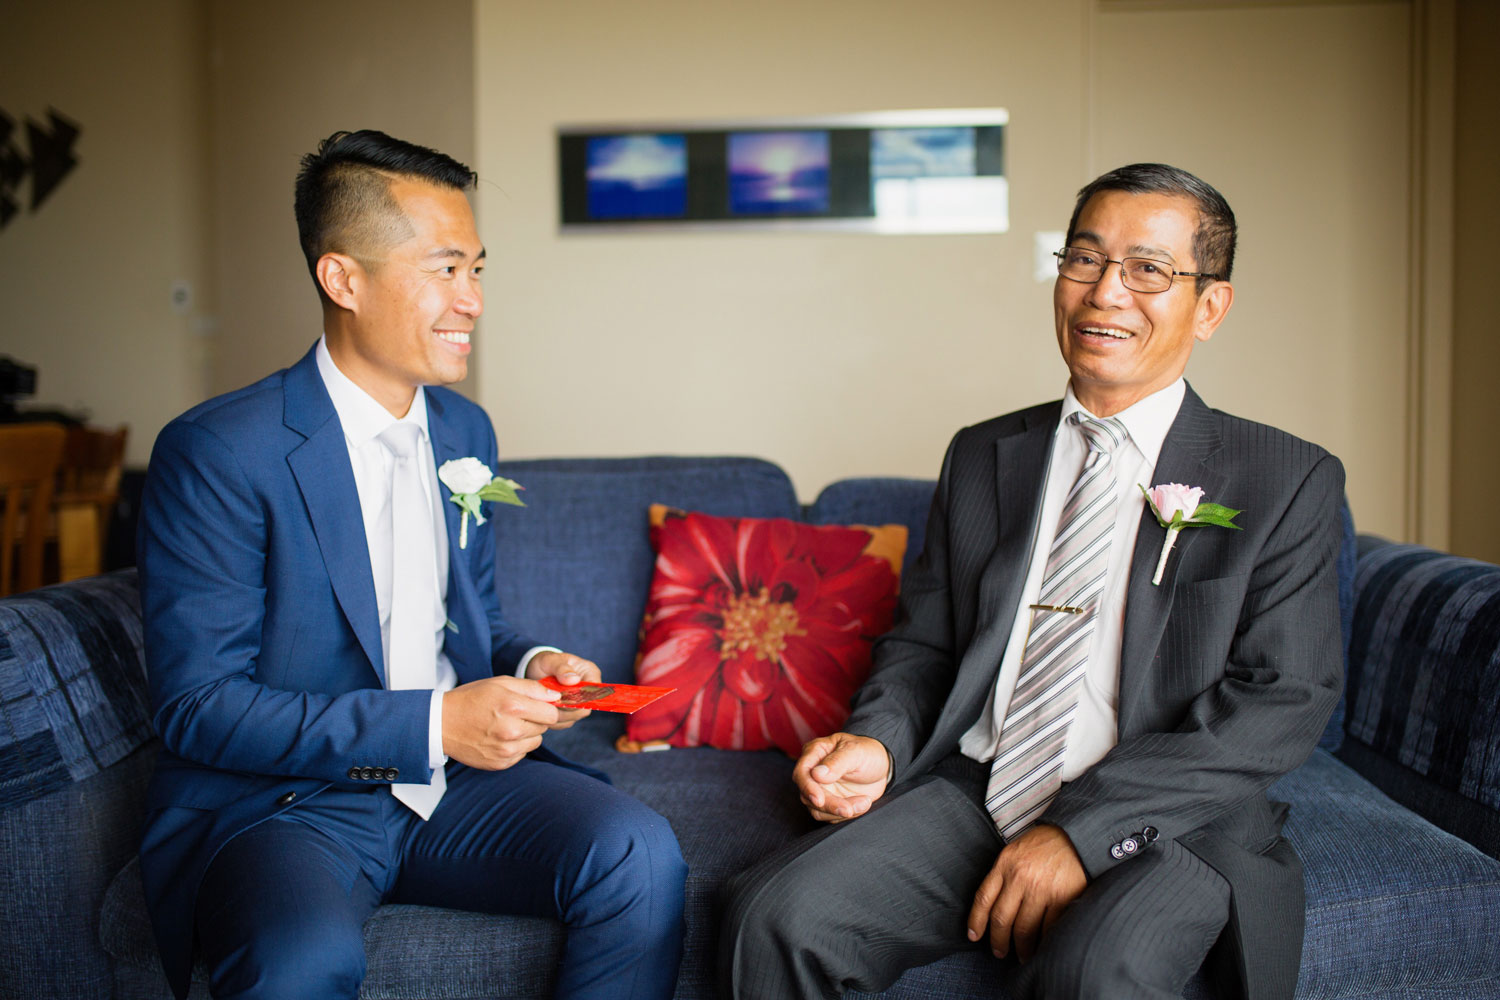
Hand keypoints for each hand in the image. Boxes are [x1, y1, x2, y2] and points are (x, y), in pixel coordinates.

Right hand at [442, 675, 560, 769]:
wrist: (441, 723)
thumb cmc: (472, 699)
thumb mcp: (500, 683)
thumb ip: (532, 688)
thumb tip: (556, 696)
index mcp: (513, 706)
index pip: (552, 713)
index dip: (546, 707)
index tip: (535, 705)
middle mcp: (511, 731)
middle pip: (544, 727)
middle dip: (535, 719)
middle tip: (514, 713)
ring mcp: (506, 750)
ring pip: (535, 742)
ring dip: (527, 734)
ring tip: (506, 725)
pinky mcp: (500, 763)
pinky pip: (522, 754)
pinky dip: (515, 747)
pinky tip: (498, 737)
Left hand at [524, 650, 602, 729]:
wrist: (536, 671)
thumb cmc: (546, 662)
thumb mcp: (551, 660)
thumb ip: (562, 668)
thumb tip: (574, 680)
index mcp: (590, 674)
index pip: (593, 692)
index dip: (578, 698)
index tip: (559, 697)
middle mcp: (589, 691)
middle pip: (584, 708)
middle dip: (564, 708)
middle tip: (547, 702)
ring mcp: (580, 704)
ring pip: (573, 717)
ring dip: (557, 715)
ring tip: (543, 705)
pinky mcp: (570, 713)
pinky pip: (564, 723)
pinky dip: (552, 721)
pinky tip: (542, 712)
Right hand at [792, 733, 891, 822]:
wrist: (882, 768)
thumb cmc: (868, 753)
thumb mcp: (856, 752)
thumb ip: (837, 762)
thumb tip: (816, 774)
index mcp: (816, 752)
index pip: (802, 772)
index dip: (808, 788)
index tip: (819, 800)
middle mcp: (813, 772)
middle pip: (808, 795)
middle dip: (830, 805)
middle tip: (850, 809)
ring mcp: (821, 789)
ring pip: (818, 809)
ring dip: (841, 811)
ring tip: (865, 802)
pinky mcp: (830, 803)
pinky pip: (831, 816)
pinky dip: (848, 814)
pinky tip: (863, 803)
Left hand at [966, 824, 1086, 961]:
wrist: (1076, 835)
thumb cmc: (1045, 843)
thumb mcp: (1016, 850)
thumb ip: (1004, 874)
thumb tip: (992, 906)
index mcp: (1005, 864)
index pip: (984, 898)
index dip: (976, 921)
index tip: (973, 936)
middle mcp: (1020, 877)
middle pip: (1001, 918)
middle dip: (998, 941)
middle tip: (999, 953)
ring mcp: (1041, 889)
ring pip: (1024, 928)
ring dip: (1022, 948)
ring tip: (1022, 956)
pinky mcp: (1062, 897)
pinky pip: (1048, 927)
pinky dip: (1043, 942)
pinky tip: (1041, 948)